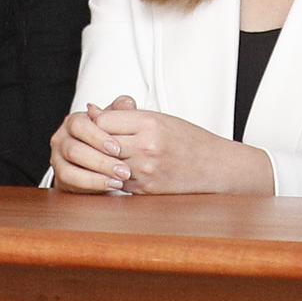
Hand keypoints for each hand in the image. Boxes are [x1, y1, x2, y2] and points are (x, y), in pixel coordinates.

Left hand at [52, 96, 275, 195]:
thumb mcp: (159, 118)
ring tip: (101, 155)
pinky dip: (111, 175)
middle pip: (101, 143)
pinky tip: (114, 170)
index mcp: (150, 124)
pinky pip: (116, 181)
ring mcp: (144, 171)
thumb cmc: (186, 138)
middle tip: (89, 140)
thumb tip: (92, 111)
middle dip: (94, 142)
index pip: (104, 120)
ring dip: (100, 160)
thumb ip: (125, 115)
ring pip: (105, 164)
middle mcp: (146, 147)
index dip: (97, 121)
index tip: (97, 122)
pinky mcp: (144, 189)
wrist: (212, 166)